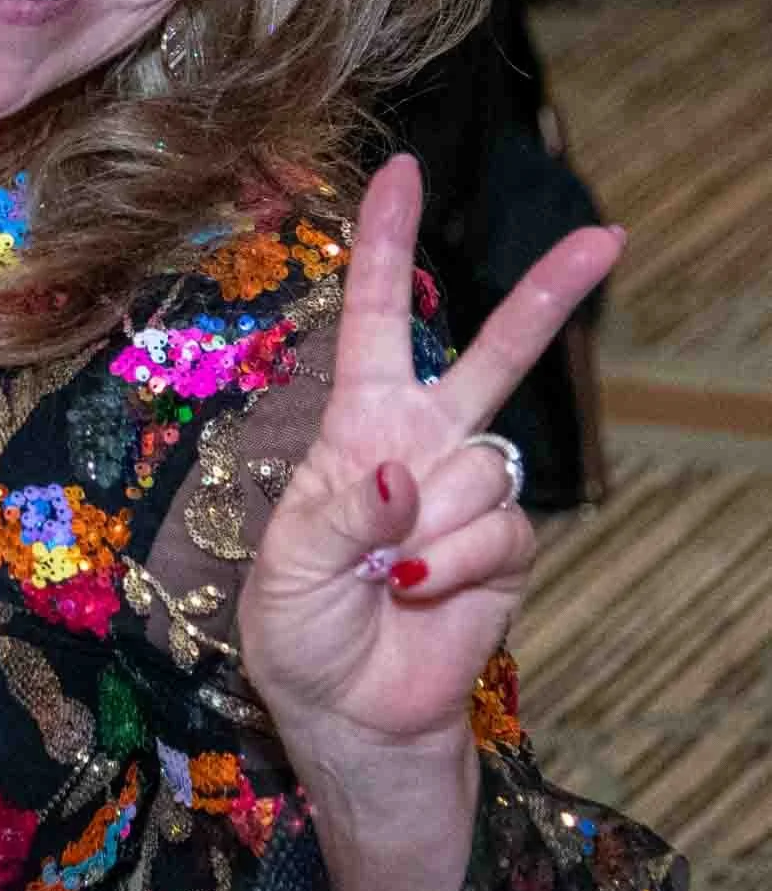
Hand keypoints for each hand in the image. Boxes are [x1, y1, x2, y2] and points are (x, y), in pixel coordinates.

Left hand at [238, 154, 619, 767]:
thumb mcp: (282, 570)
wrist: (353, 719)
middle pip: (495, 354)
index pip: (374, 317)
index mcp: (357, 424)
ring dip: (430, 529)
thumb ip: (331, 513)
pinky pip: (501, 530)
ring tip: (387, 574)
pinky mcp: (508, 547)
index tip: (402, 171)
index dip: (384, 243)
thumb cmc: (301, 635)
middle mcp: (423, 442)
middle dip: (550, 294)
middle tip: (607, 234)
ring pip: (481, 466)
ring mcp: (469, 494)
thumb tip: (393, 474)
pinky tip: (422, 593)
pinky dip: (457, 567)